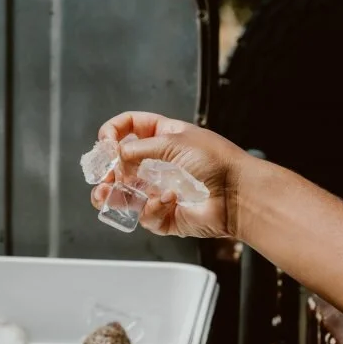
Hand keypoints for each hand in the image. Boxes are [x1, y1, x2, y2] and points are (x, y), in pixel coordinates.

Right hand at [89, 111, 250, 237]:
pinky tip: (168, 201)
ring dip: (112, 194)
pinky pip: (145, 215)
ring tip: (106, 194)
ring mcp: (159, 189)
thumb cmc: (217, 161)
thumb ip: (139, 147)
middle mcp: (159, 163)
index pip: (129, 128)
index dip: (113, 132)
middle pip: (120, 165)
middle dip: (107, 170)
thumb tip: (116, 155)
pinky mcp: (165, 215)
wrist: (238, 194)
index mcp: (163, 137)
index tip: (105, 143)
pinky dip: (152, 208)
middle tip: (103, 176)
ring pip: (124, 195)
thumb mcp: (174, 141)